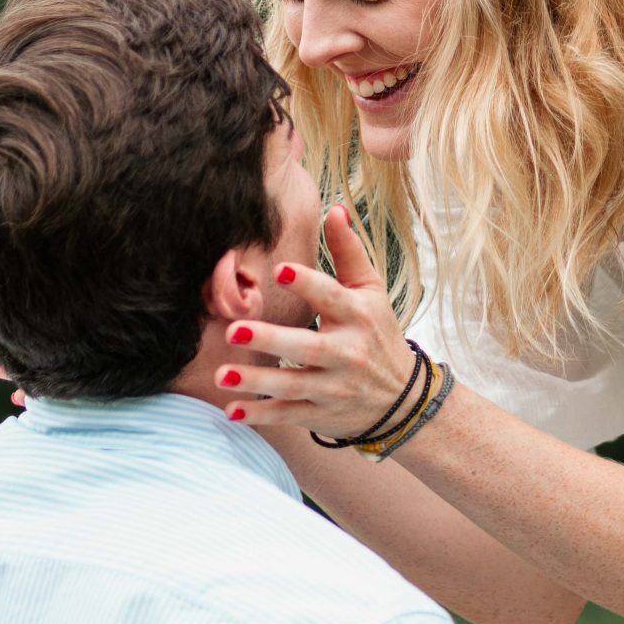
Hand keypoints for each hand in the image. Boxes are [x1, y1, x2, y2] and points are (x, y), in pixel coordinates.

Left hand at [218, 205, 423, 440]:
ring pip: (292, 384)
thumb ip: (349, 251)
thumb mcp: (371, 291)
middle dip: (269, 339)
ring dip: (256, 381)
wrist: (402, 400)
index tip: (279, 270)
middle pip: (306, 346)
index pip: (331, 296)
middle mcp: (347, 352)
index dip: (306, 283)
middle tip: (233, 330)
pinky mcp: (321, 412)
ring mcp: (333, 386)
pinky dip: (261, 414)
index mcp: (358, 315)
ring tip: (221, 375)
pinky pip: (288, 414)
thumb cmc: (378, 334)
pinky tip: (232, 411)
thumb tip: (334, 208)